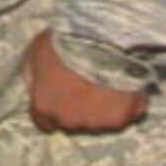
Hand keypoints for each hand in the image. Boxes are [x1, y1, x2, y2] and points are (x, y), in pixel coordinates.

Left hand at [24, 30, 149, 133]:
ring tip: (109, 82)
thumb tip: (38, 77)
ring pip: (100, 118)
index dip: (51, 111)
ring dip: (102, 105)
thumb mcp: (37, 53)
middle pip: (73, 119)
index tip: (57, 102)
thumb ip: (36, 72)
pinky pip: (126, 112)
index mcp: (44, 105)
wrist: (102, 43)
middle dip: (77, 106)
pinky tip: (129, 84)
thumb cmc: (63, 44)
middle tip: (86, 84)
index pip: (42, 120)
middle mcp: (70, 120)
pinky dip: (128, 102)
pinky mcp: (125, 117)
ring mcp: (99, 122)